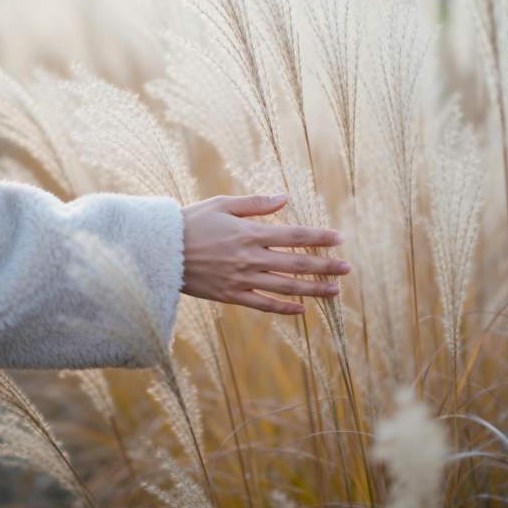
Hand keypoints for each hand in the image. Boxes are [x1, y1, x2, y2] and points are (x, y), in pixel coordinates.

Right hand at [180, 193, 350, 315]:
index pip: (294, 235)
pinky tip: (302, 309)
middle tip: (347, 269)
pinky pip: (263, 304)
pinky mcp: (231, 296)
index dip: (319, 237)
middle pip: (296, 263)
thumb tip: (286, 198)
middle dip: (324, 266)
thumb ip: (256, 203)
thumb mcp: (222, 204)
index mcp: (249, 232)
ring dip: (312, 289)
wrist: (160, 251)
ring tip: (335, 291)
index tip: (340, 239)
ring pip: (285, 286)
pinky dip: (284, 308)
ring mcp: (241, 279)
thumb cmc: (191, 222)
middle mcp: (249, 258)